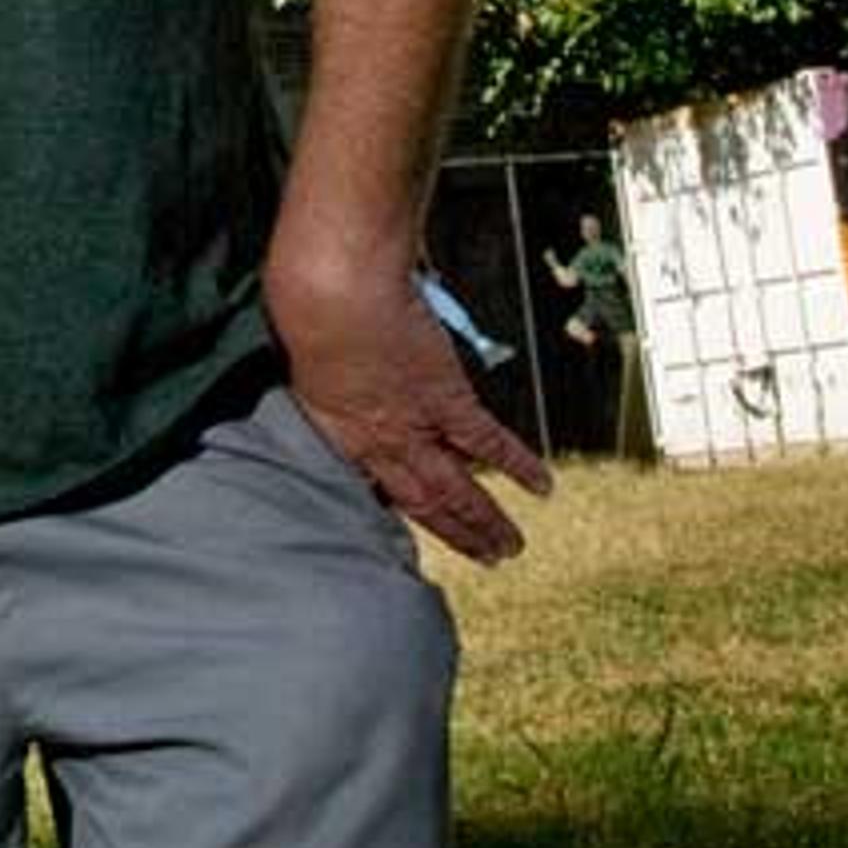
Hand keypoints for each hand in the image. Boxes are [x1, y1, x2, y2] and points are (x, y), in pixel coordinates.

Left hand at [269, 258, 551, 564]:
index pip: (370, 486)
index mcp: (337, 430)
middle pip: (420, 500)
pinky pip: (489, 442)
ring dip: (486, 520)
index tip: (411, 532)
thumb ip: (327, 374)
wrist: (335, 288)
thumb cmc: (309, 303)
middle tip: (482, 559)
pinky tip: (541, 486)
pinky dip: (518, 465)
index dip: (393, 512)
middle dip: (453, 533)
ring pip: (456, 487)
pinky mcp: (446, 400)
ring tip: (510, 547)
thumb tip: (338, 368)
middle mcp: (377, 439)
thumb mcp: (306, 352)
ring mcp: (414, 424)